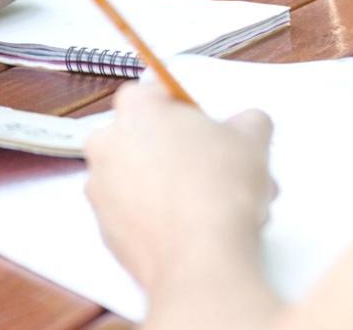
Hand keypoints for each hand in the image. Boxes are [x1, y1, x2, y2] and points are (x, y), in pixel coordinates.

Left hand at [84, 82, 274, 293]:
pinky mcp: (104, 229)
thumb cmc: (219, 189)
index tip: (206, 129)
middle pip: (146, 138)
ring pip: (140, 178)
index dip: (185, 112)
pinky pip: (133, 213)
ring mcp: (100, 188)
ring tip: (215, 206)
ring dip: (172, 187)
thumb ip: (248, 121)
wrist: (199, 258)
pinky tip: (192, 229)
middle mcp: (107, 143)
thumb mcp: (251, 139)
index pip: (154, 94)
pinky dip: (157, 217)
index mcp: (135, 109)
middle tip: (218, 171)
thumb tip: (248, 124)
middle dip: (181, 153)